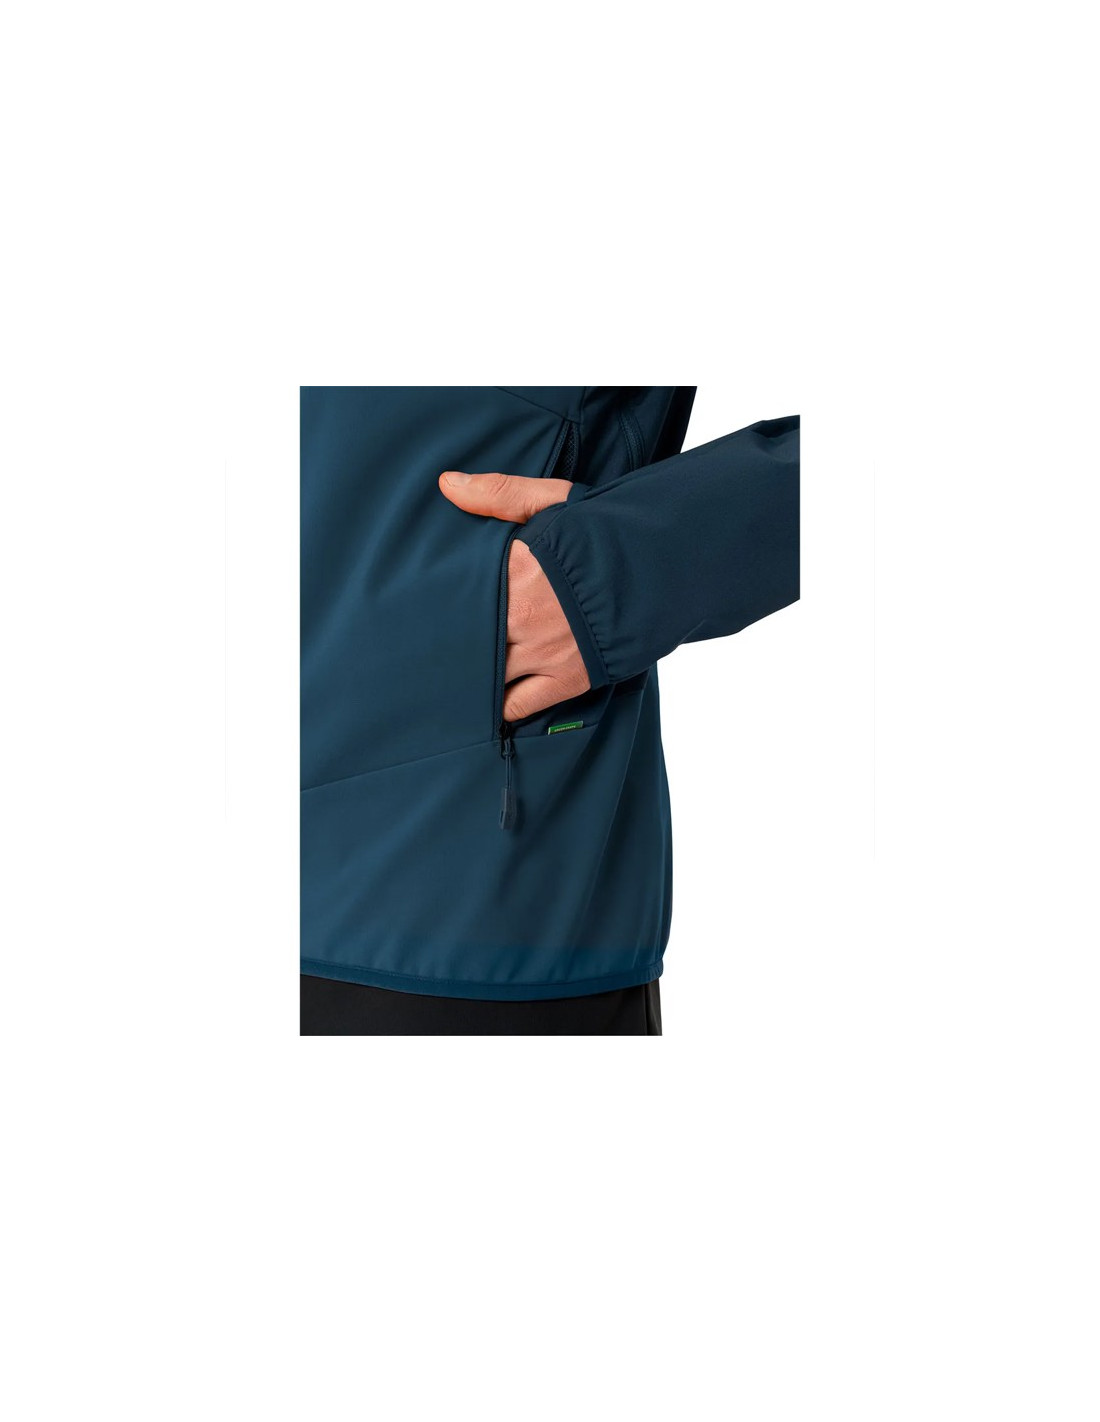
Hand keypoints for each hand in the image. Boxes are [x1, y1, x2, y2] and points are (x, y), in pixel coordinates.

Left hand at [438, 471, 590, 719]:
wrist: (670, 566)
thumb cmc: (610, 530)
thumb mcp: (556, 499)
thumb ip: (499, 492)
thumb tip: (446, 483)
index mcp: (517, 569)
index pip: (458, 592)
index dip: (435, 603)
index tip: (415, 607)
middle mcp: (524, 615)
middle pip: (465, 639)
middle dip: (442, 645)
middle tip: (415, 652)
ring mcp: (546, 652)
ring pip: (486, 675)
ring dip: (465, 677)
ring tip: (442, 680)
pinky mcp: (569, 679)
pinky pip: (519, 705)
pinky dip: (498, 708)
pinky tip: (481, 705)